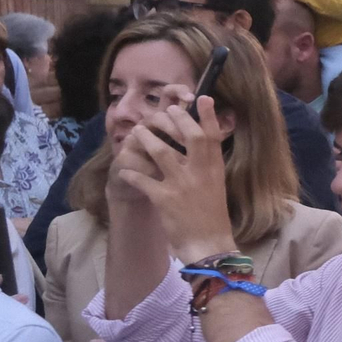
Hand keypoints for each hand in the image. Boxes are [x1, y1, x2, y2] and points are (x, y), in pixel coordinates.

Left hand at [116, 95, 237, 261]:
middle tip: (163, 112)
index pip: (212, 135)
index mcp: (214, 168)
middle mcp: (200, 172)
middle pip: (188, 135)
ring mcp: (181, 184)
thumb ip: (207, 164)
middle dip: (174, 120)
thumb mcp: (216, 185)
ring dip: (145, 139)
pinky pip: (142, 179)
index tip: (202, 97)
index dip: (207, 115)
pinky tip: (124, 170)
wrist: (209, 244)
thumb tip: (202, 144)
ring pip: (160, 151)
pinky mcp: (164, 199)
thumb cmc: (213, 214)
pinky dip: (131, 173)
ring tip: (137, 132)